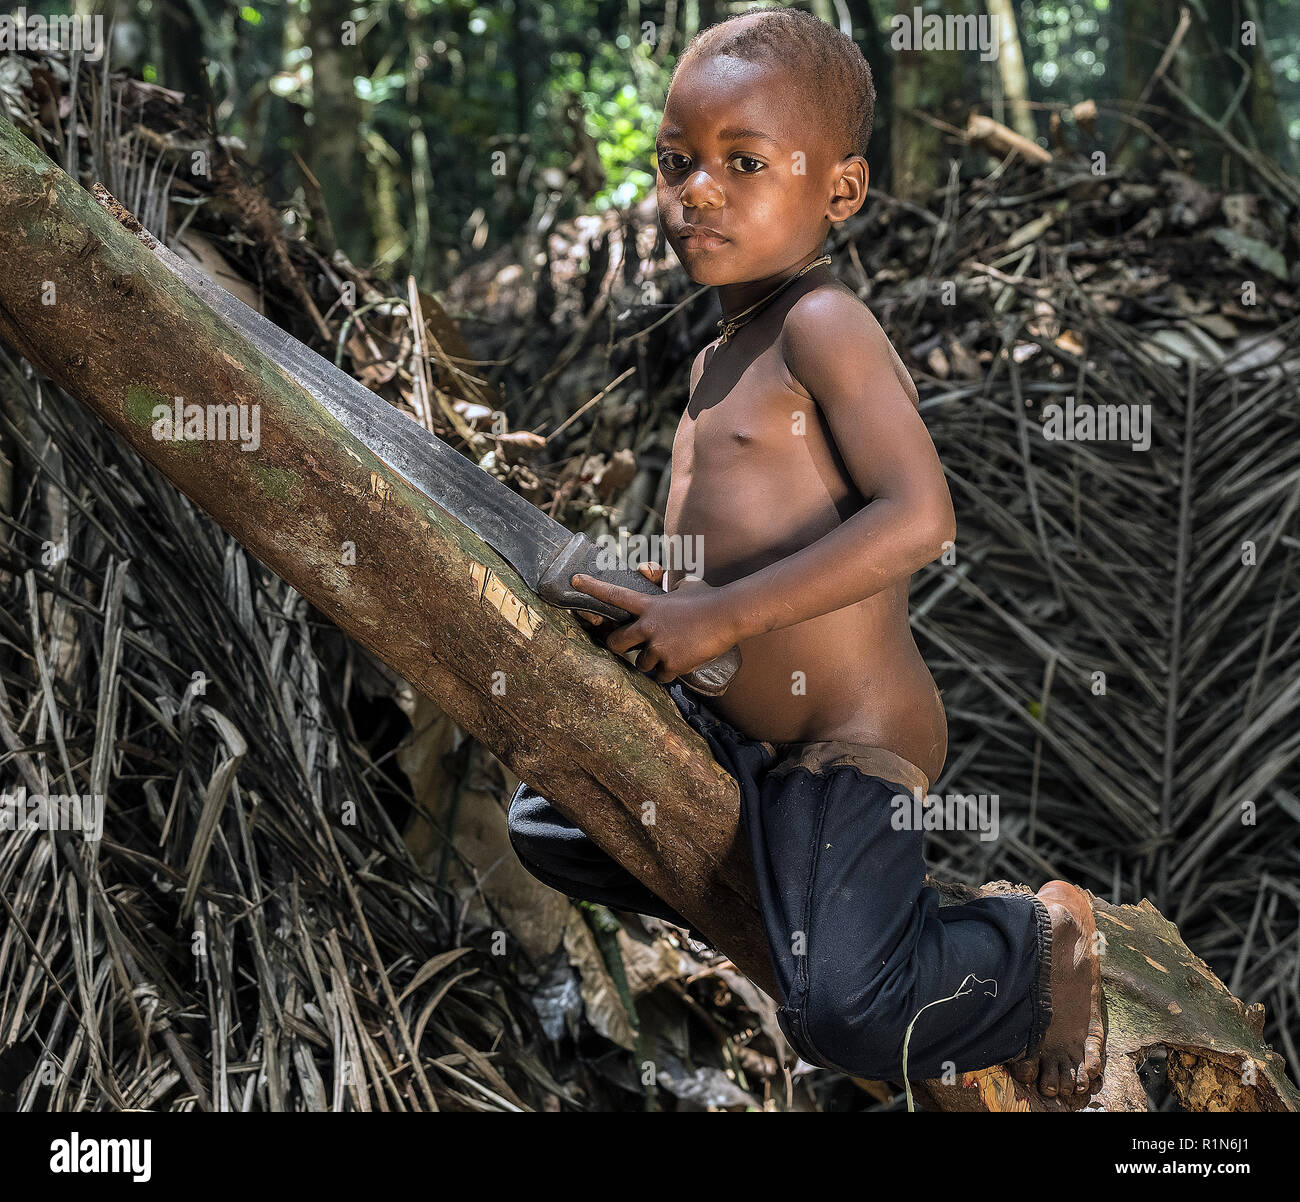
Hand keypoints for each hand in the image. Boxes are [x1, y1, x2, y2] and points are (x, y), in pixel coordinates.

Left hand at [570, 562, 737, 683]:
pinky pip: (660, 676)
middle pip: (617, 642)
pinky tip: (676, 666)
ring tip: (667, 654)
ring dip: (649, 662)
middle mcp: (648, 627)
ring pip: (640, 664)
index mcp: (649, 605)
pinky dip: (666, 673)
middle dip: (616, 646)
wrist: (727, 616)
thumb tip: (660, 574)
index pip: (614, 595)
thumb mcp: (684, 585)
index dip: (592, 587)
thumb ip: (667, 584)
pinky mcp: (672, 664)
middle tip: (623, 648)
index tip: (574, 580)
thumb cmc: (708, 597)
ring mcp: (659, 647)